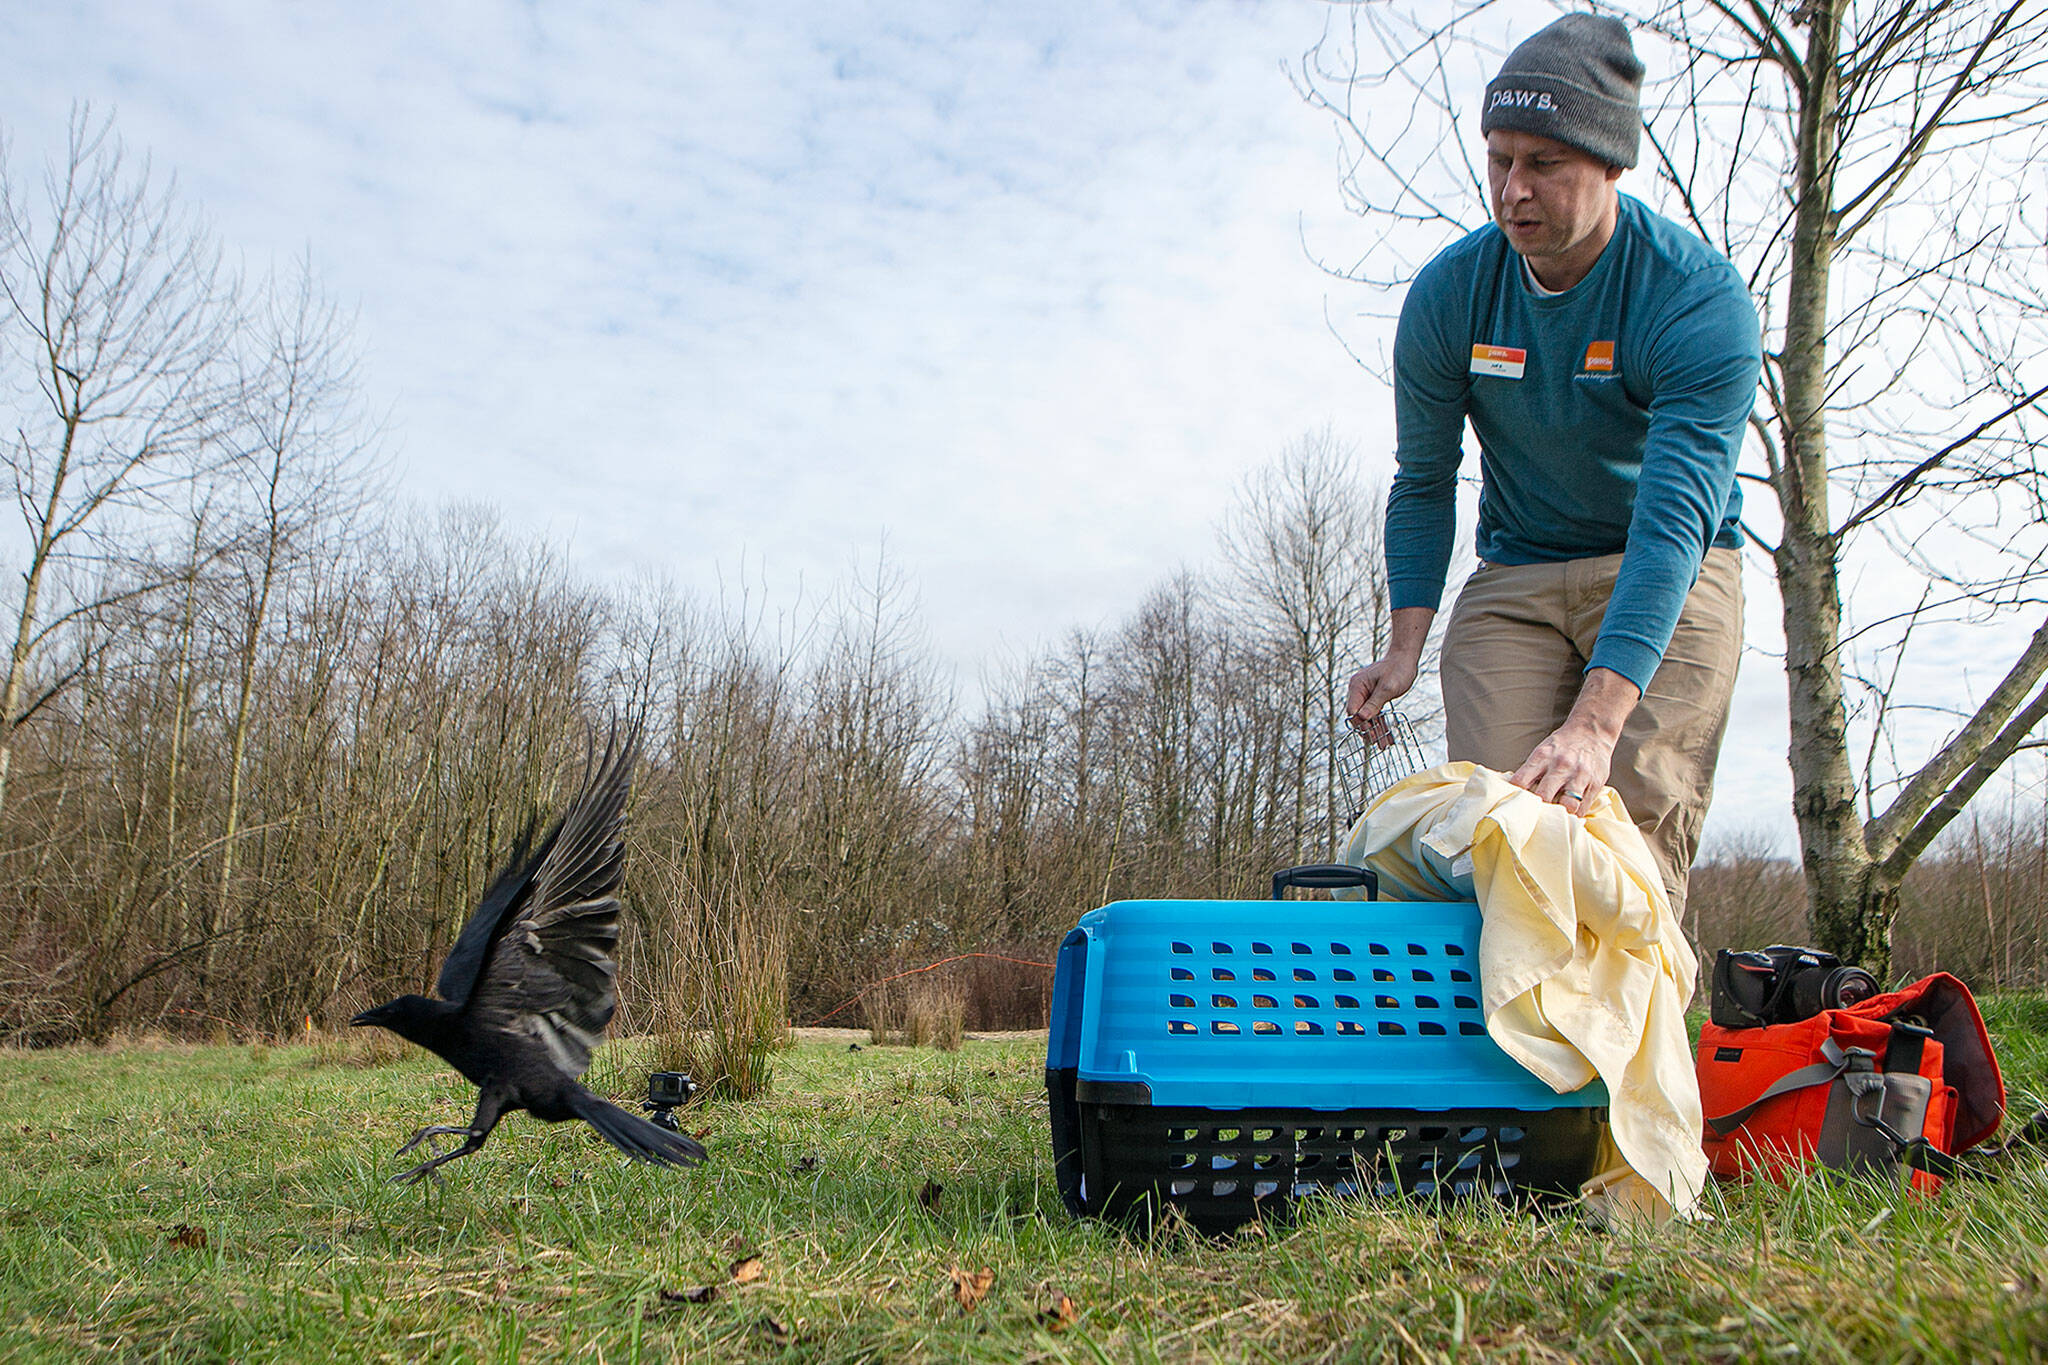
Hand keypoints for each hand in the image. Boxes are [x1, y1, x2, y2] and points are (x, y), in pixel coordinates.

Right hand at [1344, 607, 1433, 746]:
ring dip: (1376, 730)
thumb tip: (1362, 718)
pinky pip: (1374, 712)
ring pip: (1367, 716)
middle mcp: (1358, 690)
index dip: (1360, 724)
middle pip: (1359, 715)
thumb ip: (1374, 703)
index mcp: (1357, 686)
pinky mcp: (1374, 696)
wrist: (1405, 657)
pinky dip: (1380, 723)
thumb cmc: (1398, 669)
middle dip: (1368, 730)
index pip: (1353, 710)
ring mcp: (1365, 694)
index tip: (1371, 735)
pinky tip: (1387, 735)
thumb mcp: (1388, 688)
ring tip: (1384, 745)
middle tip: (1378, 744)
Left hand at [1508, 721, 1617, 814]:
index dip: (1515, 797)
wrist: (1592, 732)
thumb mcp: (1542, 751)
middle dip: (1537, 810)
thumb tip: (1514, 793)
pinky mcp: (1595, 784)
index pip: (1521, 781)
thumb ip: (1530, 771)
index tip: (1514, 806)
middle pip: (1543, 796)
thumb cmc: (1562, 745)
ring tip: (1554, 818)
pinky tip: (1568, 815)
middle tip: (1534, 817)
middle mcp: (1561, 766)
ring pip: (1568, 805)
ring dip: (1560, 815)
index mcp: (1542, 756)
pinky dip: (1574, 816)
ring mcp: (1580, 775)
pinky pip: (1583, 808)